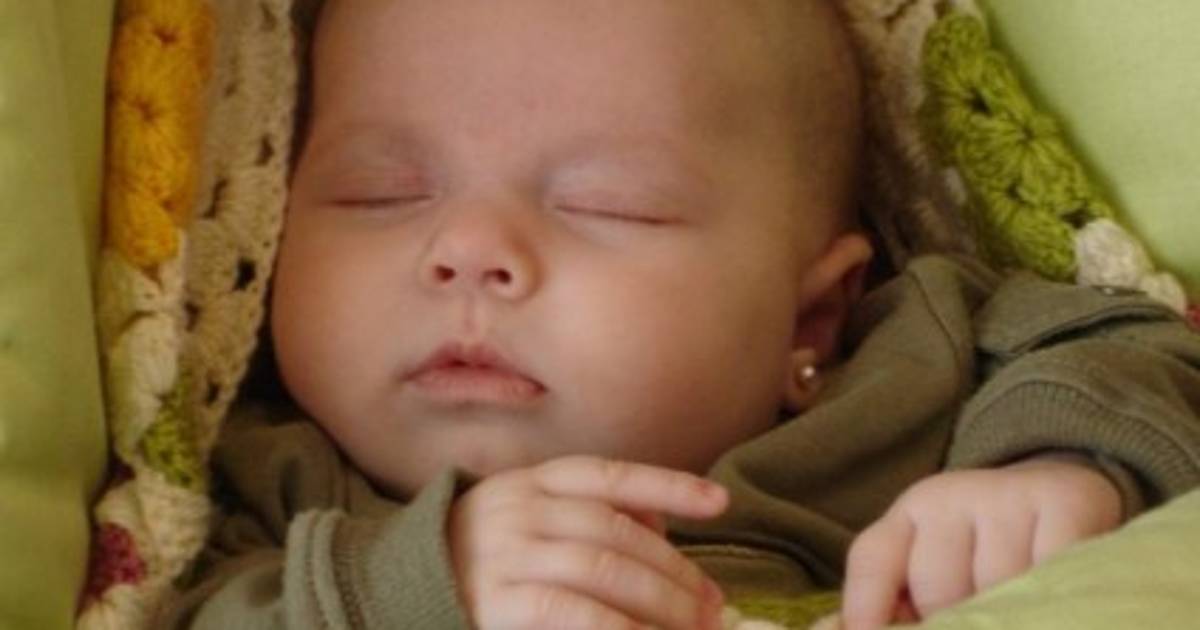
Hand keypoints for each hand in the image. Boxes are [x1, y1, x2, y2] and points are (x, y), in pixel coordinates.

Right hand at [448, 455, 728, 629]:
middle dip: (675, 570)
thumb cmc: (480, 559)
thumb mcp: (526, 519)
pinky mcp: (499, 605)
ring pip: (604, 571)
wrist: (396, 592)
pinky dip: (620, 628)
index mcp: (530, 483)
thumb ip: (586, 513)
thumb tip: (661, 520)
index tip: (719, 502)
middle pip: (618, 531)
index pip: (610, 476)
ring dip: (660, 602)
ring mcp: (506, 556)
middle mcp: (519, 510)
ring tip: (693, 627)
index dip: (669, 485)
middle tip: (712, 604)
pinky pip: (574, 614)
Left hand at [841, 457, 1121, 628]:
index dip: (866, 612)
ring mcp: (1005, 496)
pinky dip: (1054, 601)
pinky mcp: (1063, 501)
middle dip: (955, 625)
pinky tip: (1056, 603)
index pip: (872, 561)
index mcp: (907, 515)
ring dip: (1011, 617)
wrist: (1060, 490)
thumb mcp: (931, 567)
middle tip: (977, 622)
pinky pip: (1051, 569)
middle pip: (936, 588)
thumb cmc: (983, 549)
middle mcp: (947, 497)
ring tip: (1020, 615)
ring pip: (997, 586)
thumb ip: (890, 607)